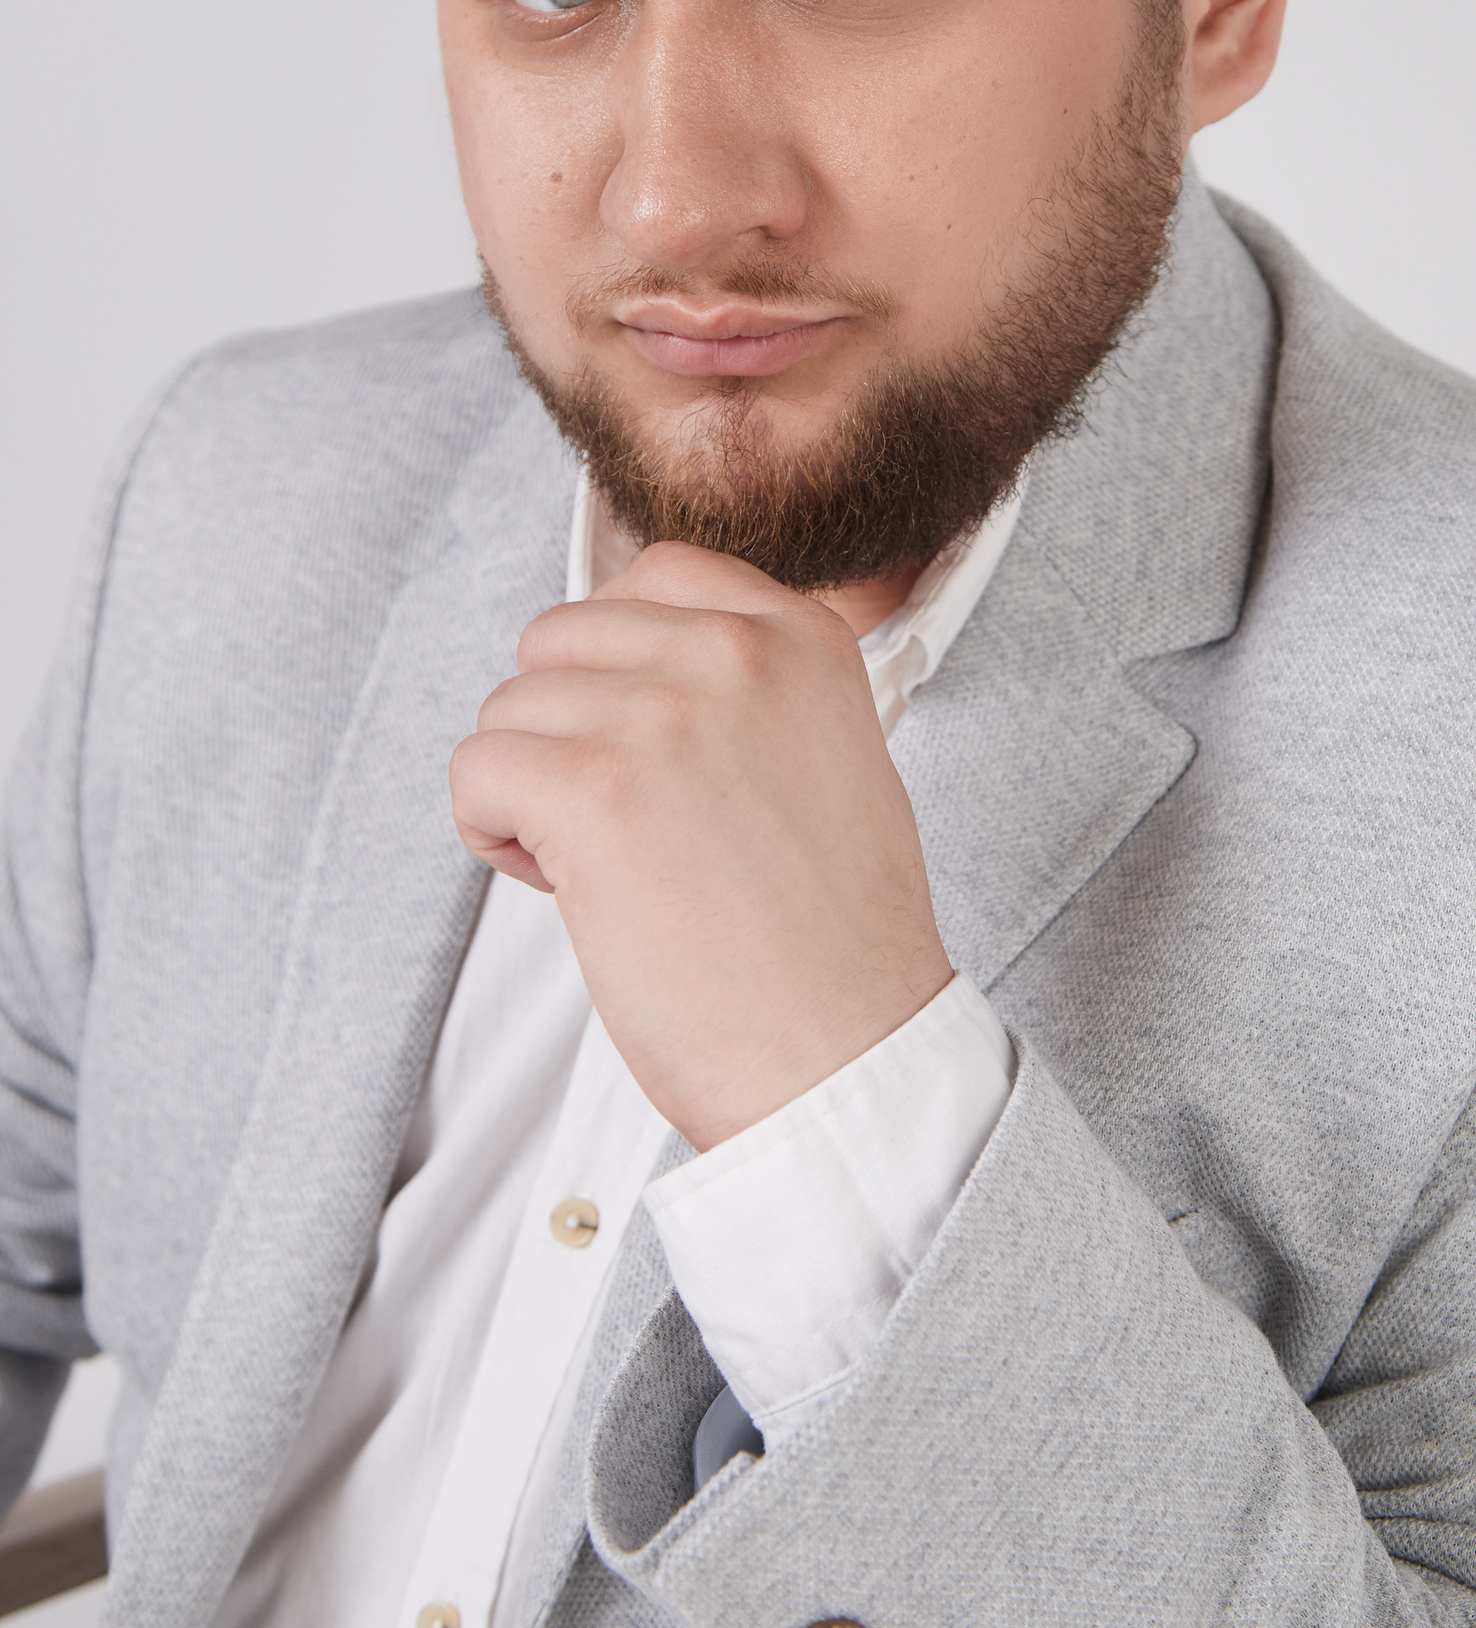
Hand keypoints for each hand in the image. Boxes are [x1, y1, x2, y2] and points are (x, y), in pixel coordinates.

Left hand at [450, 543, 952, 1148]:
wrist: (848, 1052)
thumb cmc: (833, 938)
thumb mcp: (830, 756)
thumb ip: (748, 689)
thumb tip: (636, 665)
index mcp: (801, 637)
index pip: (655, 575)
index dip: (617, 665)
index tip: (644, 745)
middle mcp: (733, 653)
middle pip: (561, 639)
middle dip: (565, 729)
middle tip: (624, 823)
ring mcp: (660, 715)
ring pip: (508, 709)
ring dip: (531, 790)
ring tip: (607, 866)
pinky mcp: (592, 789)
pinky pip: (475, 772)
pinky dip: (493, 835)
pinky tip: (565, 886)